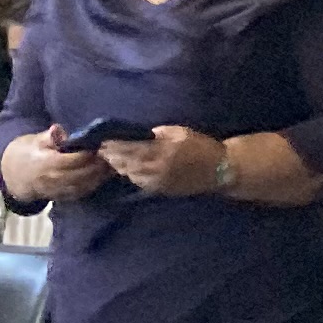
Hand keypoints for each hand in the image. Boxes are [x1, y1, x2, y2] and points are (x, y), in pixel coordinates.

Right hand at [0, 124, 113, 205]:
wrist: (16, 176)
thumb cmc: (28, 153)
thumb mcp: (35, 141)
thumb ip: (49, 136)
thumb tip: (58, 129)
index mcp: (47, 164)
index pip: (74, 160)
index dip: (89, 153)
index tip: (101, 143)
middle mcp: (54, 179)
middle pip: (83, 174)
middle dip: (99, 165)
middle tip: (113, 153)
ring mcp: (58, 190)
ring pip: (85, 185)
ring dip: (100, 176)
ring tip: (113, 163)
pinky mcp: (62, 197)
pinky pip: (82, 192)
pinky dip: (94, 184)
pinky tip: (104, 175)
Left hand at [103, 124, 229, 196]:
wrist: (220, 170)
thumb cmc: (202, 147)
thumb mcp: (182, 132)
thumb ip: (160, 133)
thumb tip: (141, 135)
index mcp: (163, 152)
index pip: (131, 149)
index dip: (116, 146)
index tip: (104, 141)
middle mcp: (158, 169)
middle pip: (127, 164)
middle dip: (113, 157)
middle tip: (102, 150)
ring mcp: (159, 182)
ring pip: (131, 175)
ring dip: (119, 167)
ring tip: (110, 160)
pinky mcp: (162, 190)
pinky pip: (140, 183)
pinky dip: (131, 175)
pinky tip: (126, 170)